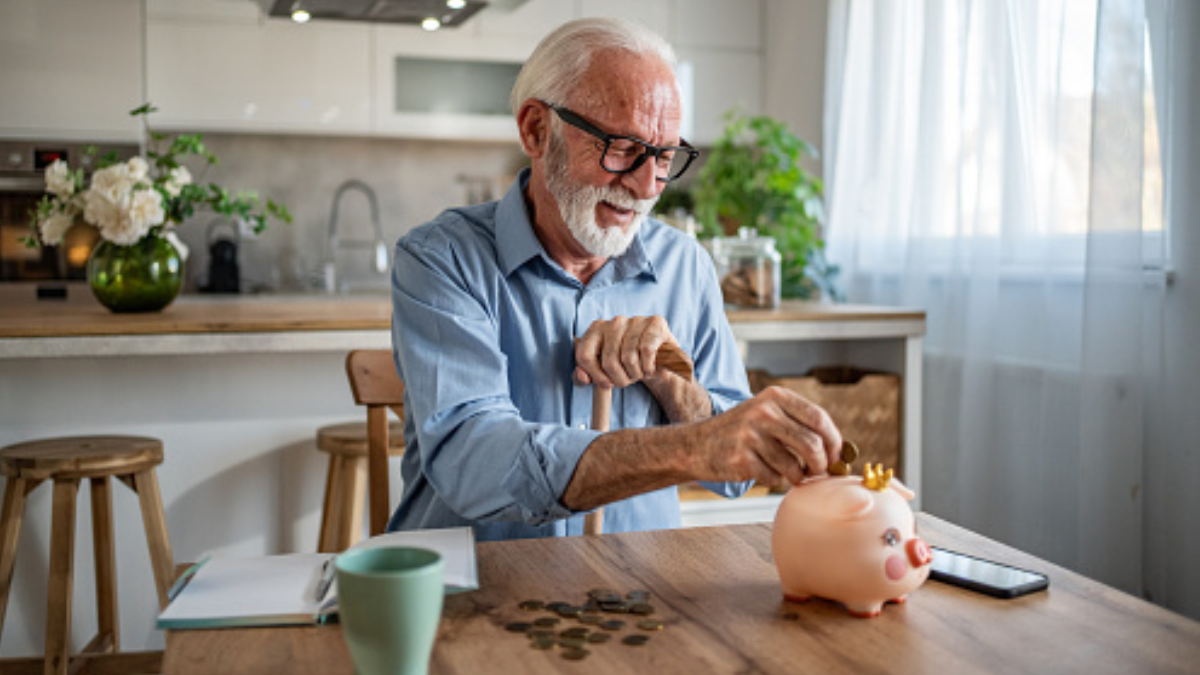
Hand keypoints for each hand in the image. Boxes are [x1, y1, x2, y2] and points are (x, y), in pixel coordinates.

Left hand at [574, 316, 686, 388]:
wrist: (658, 362)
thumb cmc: (626, 366)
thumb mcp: (601, 374)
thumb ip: (583, 377)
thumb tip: (581, 376)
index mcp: (596, 329)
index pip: (584, 355)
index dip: (595, 376)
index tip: (606, 383)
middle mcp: (614, 321)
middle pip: (608, 361)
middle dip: (619, 379)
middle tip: (627, 380)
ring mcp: (635, 320)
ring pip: (629, 358)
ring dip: (635, 374)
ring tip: (639, 373)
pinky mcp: (655, 322)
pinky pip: (646, 351)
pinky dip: (648, 367)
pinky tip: (649, 368)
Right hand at [685, 386, 842, 485]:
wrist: (696, 445)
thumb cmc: (741, 432)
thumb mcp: (767, 414)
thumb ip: (799, 424)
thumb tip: (841, 451)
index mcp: (775, 396)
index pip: (819, 418)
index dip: (834, 442)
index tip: (836, 457)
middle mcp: (763, 412)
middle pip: (812, 445)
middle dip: (820, 465)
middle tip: (817, 472)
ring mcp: (750, 435)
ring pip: (795, 467)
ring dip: (796, 476)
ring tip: (787, 472)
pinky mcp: (741, 459)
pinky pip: (774, 478)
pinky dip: (774, 480)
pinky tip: (762, 471)